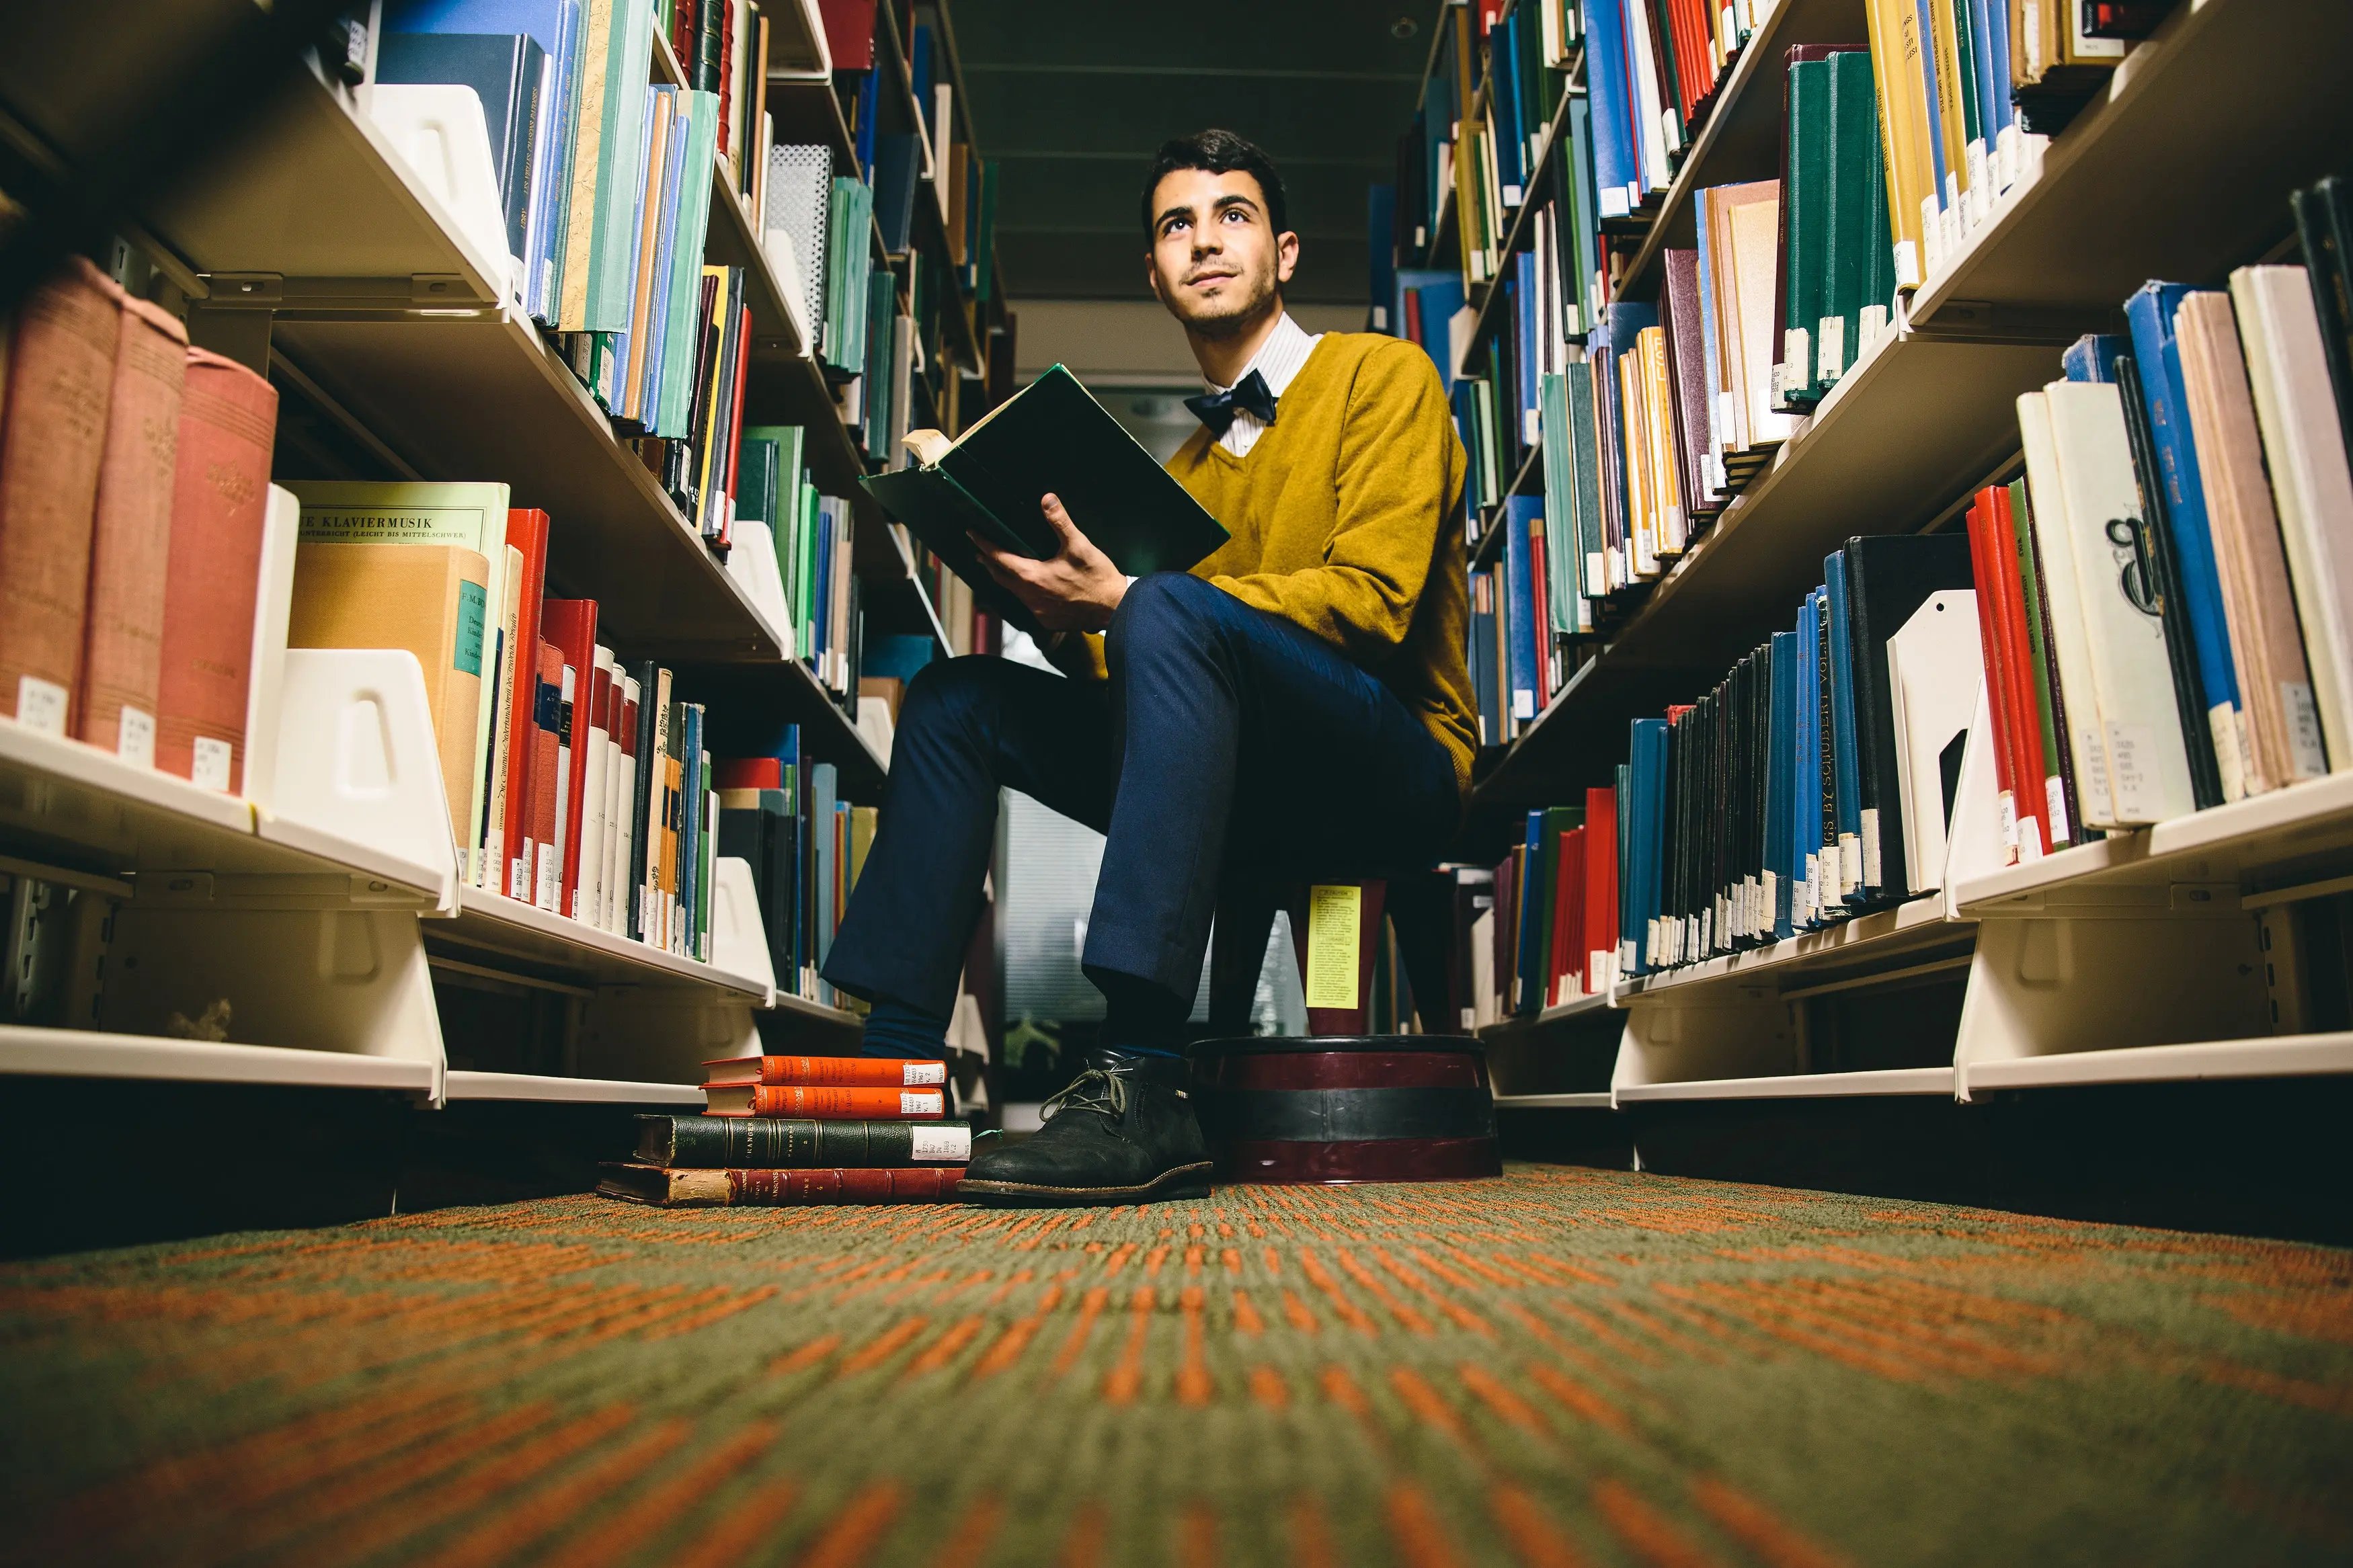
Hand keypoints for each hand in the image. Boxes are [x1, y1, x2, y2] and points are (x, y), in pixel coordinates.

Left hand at [970, 493, 1128, 632]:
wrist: (1115, 609)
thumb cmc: (1098, 578)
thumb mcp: (1079, 545)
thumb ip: (1060, 522)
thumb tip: (1047, 500)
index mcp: (1032, 577)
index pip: (999, 558)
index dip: (984, 544)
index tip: (972, 534)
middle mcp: (1030, 597)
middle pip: (1001, 577)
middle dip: (989, 563)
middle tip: (980, 552)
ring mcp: (1038, 611)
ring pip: (1014, 592)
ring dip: (1007, 579)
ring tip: (1002, 568)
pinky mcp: (1049, 620)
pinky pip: (1029, 605)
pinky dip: (1024, 593)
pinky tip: (1030, 589)